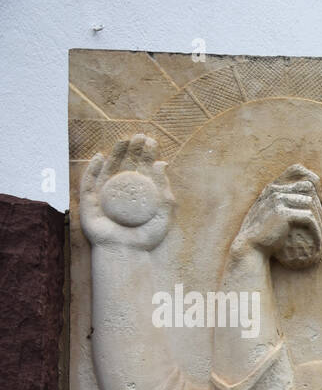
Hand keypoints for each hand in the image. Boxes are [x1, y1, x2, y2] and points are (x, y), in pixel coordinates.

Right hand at [79, 134, 174, 251]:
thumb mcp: (163, 213)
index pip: (142, 169)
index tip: (151, 141)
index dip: (146, 154)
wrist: (127, 252)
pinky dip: (93, 169)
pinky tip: (100, 156)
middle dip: (132, 150)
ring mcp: (105, 195)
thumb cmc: (147, 237)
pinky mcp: (90, 201)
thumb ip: (164, 190)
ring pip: (109, 169)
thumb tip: (162, 163)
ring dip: (115, 154)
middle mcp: (122, 192)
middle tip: (140, 136)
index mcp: (139, 194)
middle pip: (126, 165)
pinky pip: (89, 182)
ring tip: (124, 140)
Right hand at [231, 164, 321, 268]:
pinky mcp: (282, 213)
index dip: (314, 181)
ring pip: (312, 203)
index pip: (297, 169)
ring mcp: (278, 200)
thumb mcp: (274, 212)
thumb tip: (316, 198)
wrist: (251, 247)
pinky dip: (317, 231)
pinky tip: (318, 242)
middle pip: (309, 186)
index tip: (320, 201)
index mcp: (273, 187)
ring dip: (320, 221)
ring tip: (321, 234)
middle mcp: (275, 189)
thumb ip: (287, 201)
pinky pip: (309, 218)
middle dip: (320, 205)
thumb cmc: (266, 233)